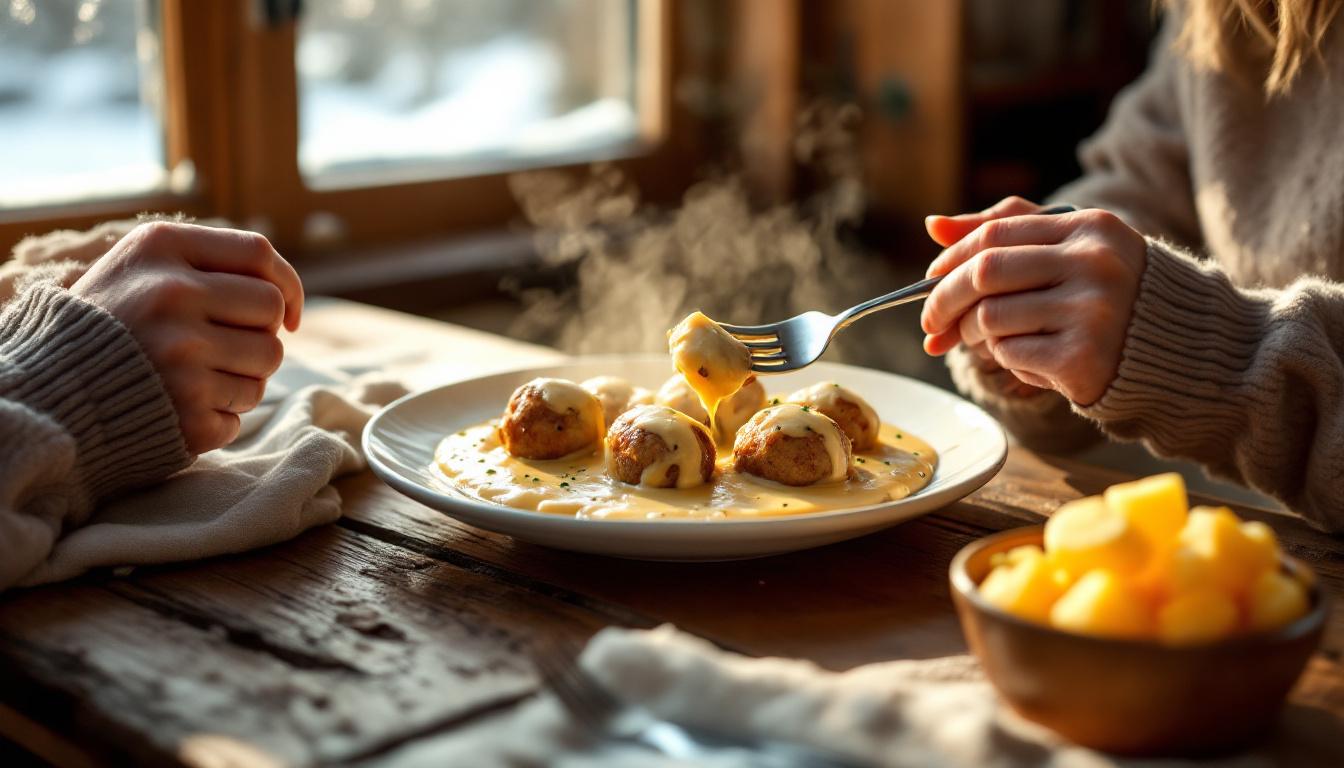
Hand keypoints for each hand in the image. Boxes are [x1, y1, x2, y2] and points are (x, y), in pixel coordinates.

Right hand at [71, 221, 303, 453]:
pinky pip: (240, 413)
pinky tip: (181, 409)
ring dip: (245, 377)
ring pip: (266, 363)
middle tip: (227, 348)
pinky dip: (220, 416)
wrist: (46, 394)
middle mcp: (172, 296)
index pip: (260, 254)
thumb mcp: (137, 268)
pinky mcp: (186, 412)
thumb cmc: (105, 327)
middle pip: (270, 311)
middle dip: (262, 333)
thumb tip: (284, 291)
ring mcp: (181, 357)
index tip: (287, 314)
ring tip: (198, 378)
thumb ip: (204, 263)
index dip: (287, 284)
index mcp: (159, 249)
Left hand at [919, 196, 1146, 405]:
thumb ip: (1003, 231)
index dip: (950, 258)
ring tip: (985, 340)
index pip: (994, 234)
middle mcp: (1094, 264)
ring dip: (972, 334)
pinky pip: (1010, 354)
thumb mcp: (1066, 249)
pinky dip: (1003, 358)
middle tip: (931, 322)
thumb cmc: (1105, 293)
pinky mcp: (1083, 357)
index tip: (930, 278)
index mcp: (1089, 227)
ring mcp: (1092, 311)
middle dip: (943, 299)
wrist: (1172, 351)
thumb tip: (933, 225)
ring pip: (990, 317)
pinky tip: (1026, 357)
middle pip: (984, 273)